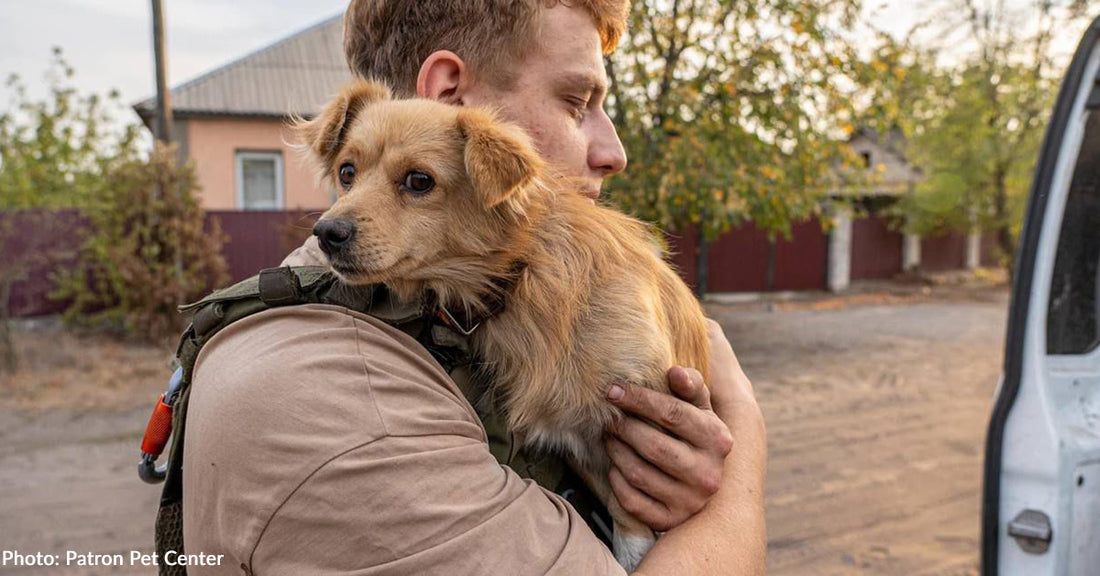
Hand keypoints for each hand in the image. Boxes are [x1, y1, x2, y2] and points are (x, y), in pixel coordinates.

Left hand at [604, 364, 734, 531]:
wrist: (705, 480)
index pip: (672, 413)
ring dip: (616, 451)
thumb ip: (690, 385)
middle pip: (653, 445)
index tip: (612, 390)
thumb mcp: (700, 408)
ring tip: (609, 437)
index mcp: (718, 439)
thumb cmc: (695, 433)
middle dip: (623, 427)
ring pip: (638, 474)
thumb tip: (675, 372)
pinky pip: (631, 501)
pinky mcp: (669, 520)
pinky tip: (615, 466)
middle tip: (609, 418)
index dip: (638, 398)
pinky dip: (616, 481)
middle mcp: (708, 474)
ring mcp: (689, 501)